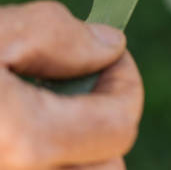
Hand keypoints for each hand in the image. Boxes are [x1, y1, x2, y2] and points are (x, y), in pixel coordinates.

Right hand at [0, 0, 142, 168]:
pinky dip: (56, 158)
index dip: (125, 80)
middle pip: (108, 167)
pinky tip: (24, 122)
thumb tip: (110, 45)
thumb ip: (60, 35)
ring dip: (82, 145)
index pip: (121, 125)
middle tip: (82, 82)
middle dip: (108, 122)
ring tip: (51, 105)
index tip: (108, 52)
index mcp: (28, 139)